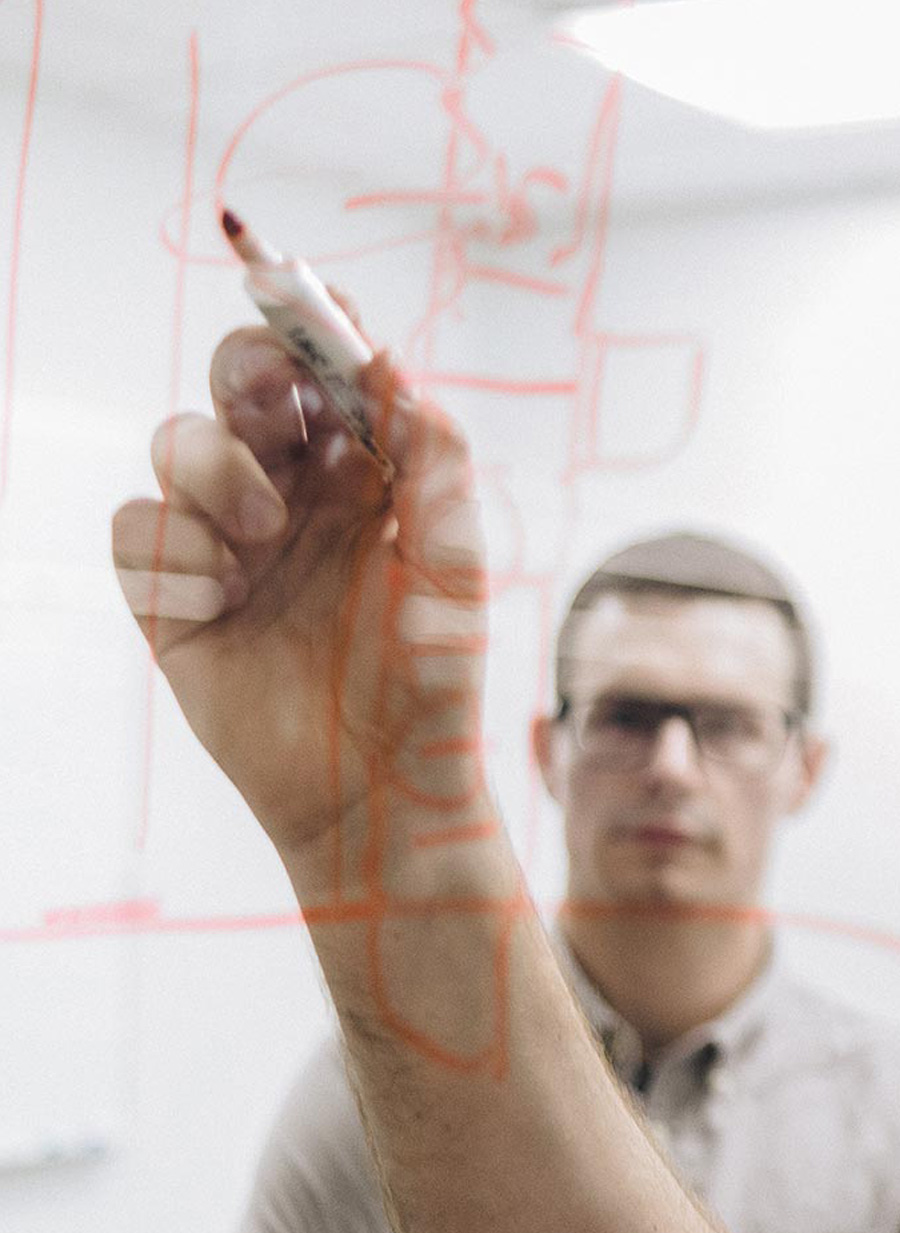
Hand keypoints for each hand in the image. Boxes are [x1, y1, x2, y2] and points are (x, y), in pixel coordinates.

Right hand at [112, 328, 487, 898]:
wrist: (378, 789)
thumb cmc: (430, 679)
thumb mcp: (453, 561)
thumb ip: (432, 455)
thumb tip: (390, 355)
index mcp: (360, 473)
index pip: (323, 368)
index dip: (306, 316)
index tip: (292, 282)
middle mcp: (290, 493)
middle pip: (237, 381)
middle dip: (248, 372)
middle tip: (278, 402)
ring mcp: (228, 542)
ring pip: (176, 441)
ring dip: (215, 470)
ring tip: (264, 538)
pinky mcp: (175, 598)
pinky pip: (136, 529)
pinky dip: (170, 546)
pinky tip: (220, 596)